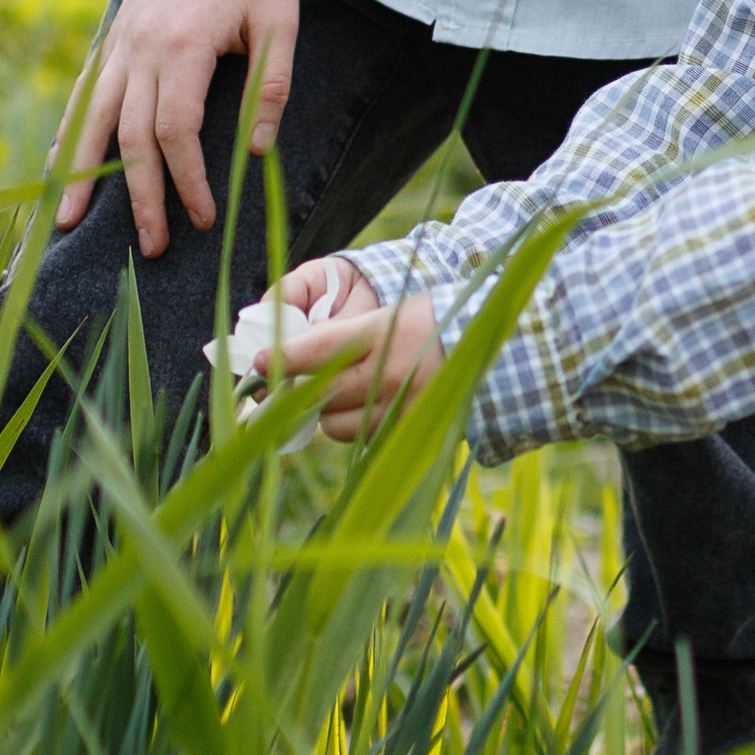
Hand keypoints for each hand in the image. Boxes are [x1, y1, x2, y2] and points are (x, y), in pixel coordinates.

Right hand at [54, 0, 300, 251]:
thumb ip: (269, 86)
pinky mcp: (117, 30)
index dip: (186, 180)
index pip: (174, 131)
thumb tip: (255, 151)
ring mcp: (122, 36)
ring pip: (92, 116)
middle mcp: (141, 44)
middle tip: (150, 248)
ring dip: (81, 173)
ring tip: (65, 223)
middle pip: (128, 136)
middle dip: (137, 196)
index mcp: (182, 44)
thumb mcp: (281, 19)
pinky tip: (58, 164)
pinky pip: (87, 89)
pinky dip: (70, 130)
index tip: (204, 216)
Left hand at [261, 253, 445, 442]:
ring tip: (338, 397)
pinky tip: (366, 410)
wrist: (495, 352)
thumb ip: (347, 336)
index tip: (259, 361)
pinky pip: (363, 440)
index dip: (283, 358)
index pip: (317, 349)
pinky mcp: (409, 435)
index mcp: (383, 334)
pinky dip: (356, 428)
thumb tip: (298, 355)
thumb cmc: (437, 322)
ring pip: (337, 426)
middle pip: (319, 395)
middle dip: (297, 393)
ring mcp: (400, 410)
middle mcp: (389, 375)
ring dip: (328, 414)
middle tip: (288, 386)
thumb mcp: (393, 314)